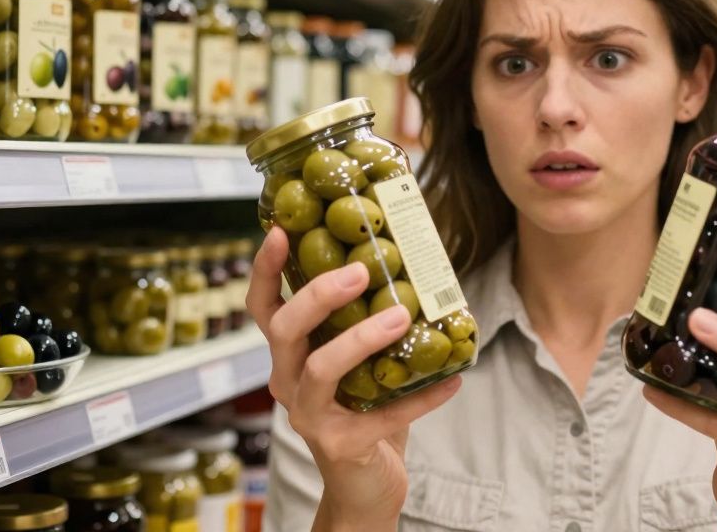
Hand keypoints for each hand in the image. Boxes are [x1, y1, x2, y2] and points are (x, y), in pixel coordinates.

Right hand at [246, 227, 462, 527]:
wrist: (364, 485)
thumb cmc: (362, 409)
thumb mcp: (356, 360)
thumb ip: (365, 319)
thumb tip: (410, 261)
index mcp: (288, 355)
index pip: (263, 308)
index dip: (265, 270)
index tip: (280, 231)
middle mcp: (287, 382)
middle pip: (285, 330)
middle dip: (319, 295)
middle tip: (361, 270)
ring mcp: (310, 417)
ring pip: (322, 369)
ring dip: (363, 338)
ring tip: (402, 316)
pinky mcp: (341, 445)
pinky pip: (385, 415)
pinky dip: (422, 396)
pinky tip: (453, 379)